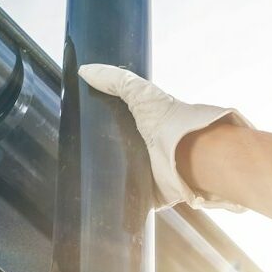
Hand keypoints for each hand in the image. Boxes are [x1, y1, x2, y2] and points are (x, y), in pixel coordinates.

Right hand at [77, 63, 254, 211]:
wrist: (193, 155)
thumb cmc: (170, 121)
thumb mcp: (141, 93)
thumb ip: (116, 80)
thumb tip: (84, 70)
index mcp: (147, 125)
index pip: (120, 124)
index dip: (103, 125)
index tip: (81, 126)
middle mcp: (149, 149)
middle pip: (119, 151)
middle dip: (102, 153)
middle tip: (78, 154)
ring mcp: (151, 173)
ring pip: (124, 176)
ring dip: (110, 177)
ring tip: (84, 178)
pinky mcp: (152, 195)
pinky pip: (131, 200)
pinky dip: (120, 201)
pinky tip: (103, 200)